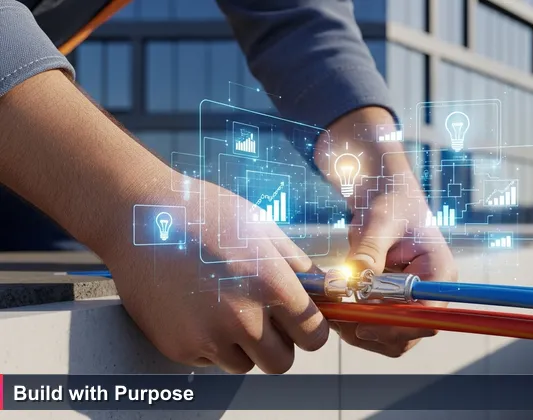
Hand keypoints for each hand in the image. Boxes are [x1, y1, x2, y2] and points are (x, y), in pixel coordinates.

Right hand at [0, 70, 328, 372]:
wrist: (140, 218)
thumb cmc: (205, 215)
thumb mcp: (263, 229)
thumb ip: (298, 265)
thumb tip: (325, 289)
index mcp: (272, 286)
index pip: (314, 336)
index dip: (310, 330)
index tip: (302, 323)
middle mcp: (243, 318)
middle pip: (282, 362)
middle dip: (279, 345)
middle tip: (266, 321)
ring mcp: (208, 337)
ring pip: (245, 365)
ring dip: (243, 347)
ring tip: (226, 309)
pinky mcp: (178, 347)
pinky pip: (209, 361)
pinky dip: (210, 345)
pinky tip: (198, 310)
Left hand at [337, 191, 457, 356]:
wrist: (385, 197)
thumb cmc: (390, 202)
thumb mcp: (379, 221)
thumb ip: (368, 251)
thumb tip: (353, 280)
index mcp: (440, 273)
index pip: (427, 314)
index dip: (397, 326)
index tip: (362, 325)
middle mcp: (431, 293)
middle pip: (409, 333)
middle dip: (373, 331)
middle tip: (337, 318)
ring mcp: (413, 302)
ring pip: (391, 337)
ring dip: (360, 331)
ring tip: (333, 311)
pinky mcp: (394, 304)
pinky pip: (378, 328)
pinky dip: (356, 324)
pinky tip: (337, 308)